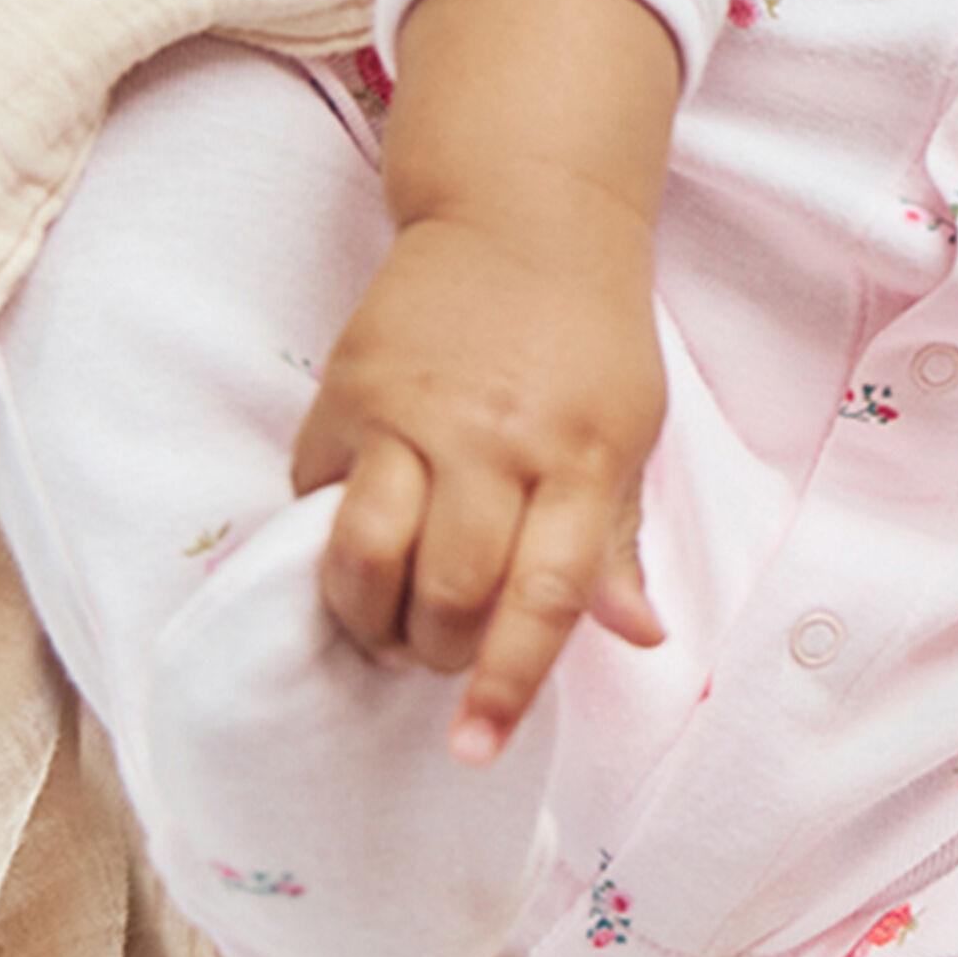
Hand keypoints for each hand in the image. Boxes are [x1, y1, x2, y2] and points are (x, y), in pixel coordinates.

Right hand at [291, 201, 667, 765]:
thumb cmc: (590, 331)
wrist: (526, 210)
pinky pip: (318, 502)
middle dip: (438, 655)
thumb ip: (619, 539)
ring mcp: (415, 412)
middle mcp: (500, 438)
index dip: (507, 684)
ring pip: (368, 558)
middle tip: (441, 653)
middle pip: (450, 593)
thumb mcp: (633, 426)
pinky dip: (330, 548)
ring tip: (393, 620)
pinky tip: (361, 544)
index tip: (474, 746)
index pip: (546, 596)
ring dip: (372, 619)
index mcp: (586, 455)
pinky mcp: (349, 390)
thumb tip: (639, 637)